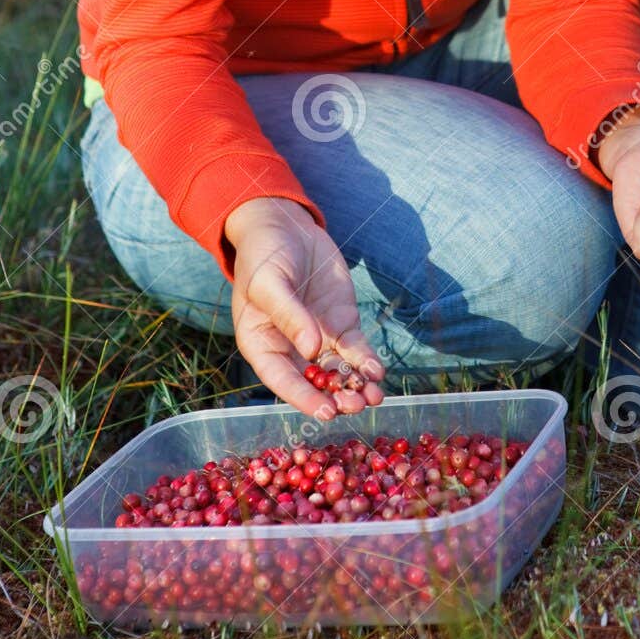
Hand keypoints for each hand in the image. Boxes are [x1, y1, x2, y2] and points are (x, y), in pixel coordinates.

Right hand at [225, 197, 385, 417]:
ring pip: (339, 372)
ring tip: (374, 396)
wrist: (285, 225)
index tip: (325, 412)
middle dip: (336, 397)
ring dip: (356, 387)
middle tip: (357, 404)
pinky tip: (377, 371)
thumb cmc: (263, 255)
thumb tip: (311, 350)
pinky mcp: (341, 323)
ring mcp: (319, 337)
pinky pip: (355, 350)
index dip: (303, 398)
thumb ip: (289, 314)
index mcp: (262, 345)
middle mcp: (291, 349)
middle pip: (314, 382)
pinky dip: (367, 362)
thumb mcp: (269, 282)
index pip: (282, 379)